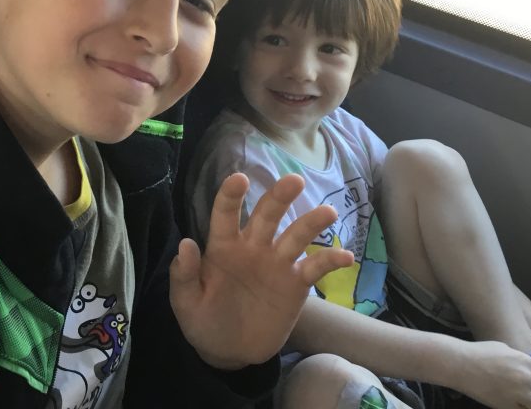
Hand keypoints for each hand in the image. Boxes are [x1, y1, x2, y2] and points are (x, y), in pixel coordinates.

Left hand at [169, 172, 353, 369]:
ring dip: (312, 222)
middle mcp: (252, 247)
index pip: (226, 215)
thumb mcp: (185, 302)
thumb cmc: (202, 320)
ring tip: (328, 212)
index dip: (231, 195)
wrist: (229, 351)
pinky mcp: (296, 284)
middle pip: (267, 215)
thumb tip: (186, 244)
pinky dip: (331, 260)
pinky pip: (315, 268)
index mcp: (223, 246)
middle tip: (294, 181)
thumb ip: (184, 275)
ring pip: (296, 235)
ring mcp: (276, 263)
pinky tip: (346, 257)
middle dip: (279, 197)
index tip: (240, 179)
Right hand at [451, 339, 530, 408]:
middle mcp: (527, 378)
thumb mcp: (503, 348)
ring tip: (525, 403)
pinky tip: (515, 405)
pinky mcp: (508, 406)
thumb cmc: (478, 353)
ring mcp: (519, 394)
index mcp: (526, 362)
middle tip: (529, 395)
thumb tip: (527, 369)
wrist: (460, 365)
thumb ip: (519, 359)